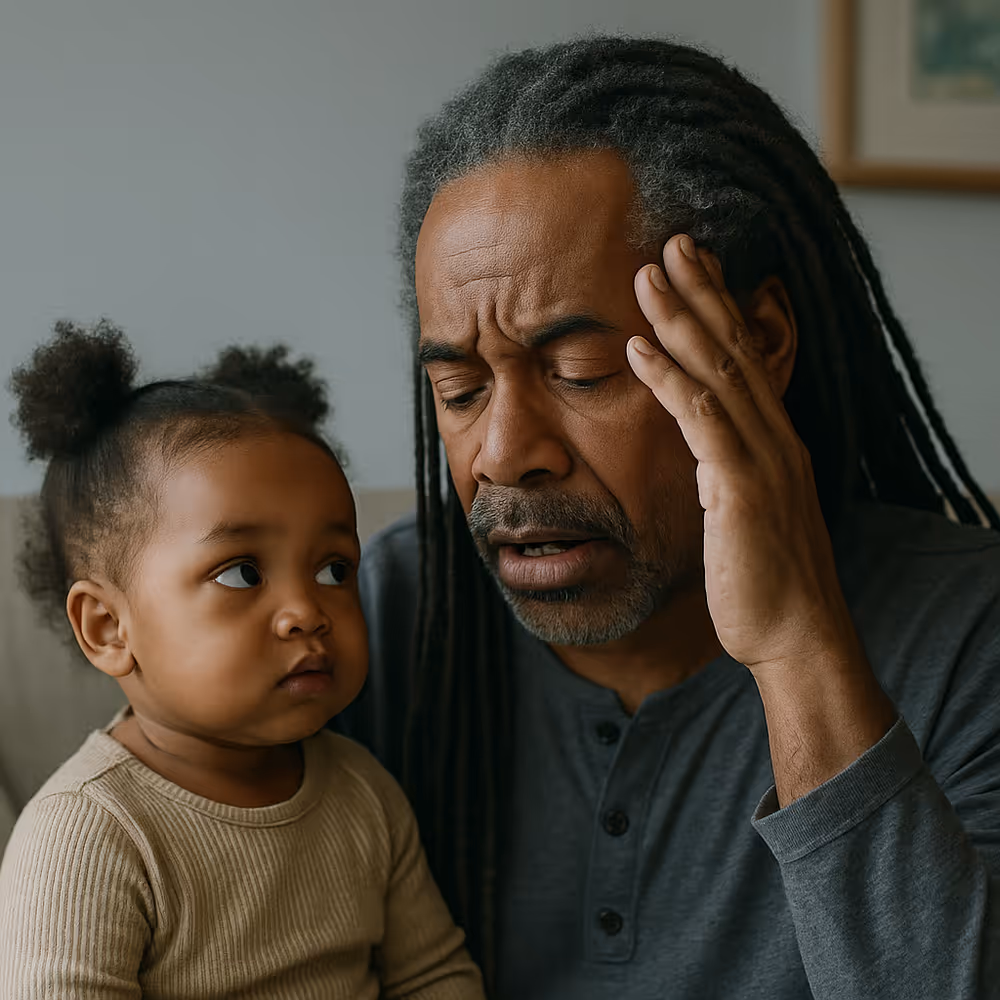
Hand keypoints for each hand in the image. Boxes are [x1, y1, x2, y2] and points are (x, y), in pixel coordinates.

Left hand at [627, 234, 859, 674]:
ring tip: (646, 275)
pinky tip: (637, 349)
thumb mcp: (746, 519)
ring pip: (719, 373)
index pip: (746, 361)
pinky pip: (702, 421)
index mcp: (775, 444)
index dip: (720, 311)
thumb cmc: (766, 585)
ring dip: (680, 320)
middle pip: (736, 350)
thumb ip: (728, 481)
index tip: (694, 271)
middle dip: (702, 293)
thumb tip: (706, 464)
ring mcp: (762, 460)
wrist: (797, 637)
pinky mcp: (741, 488)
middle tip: (672, 244)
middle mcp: (775, 440)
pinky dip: (668, 380)